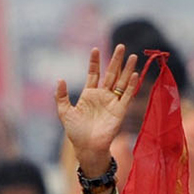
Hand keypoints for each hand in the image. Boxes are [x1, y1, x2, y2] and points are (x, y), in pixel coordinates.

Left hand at [54, 45, 139, 177]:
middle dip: (116, 60)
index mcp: (89, 94)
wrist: (87, 148)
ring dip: (127, 69)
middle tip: (121, 46)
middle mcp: (102, 96)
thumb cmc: (76, 132)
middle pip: (111, 74)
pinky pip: (127, 96)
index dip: (94, 62)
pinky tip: (134, 74)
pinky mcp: (120, 111)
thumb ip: (61, 96)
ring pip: (122, 82)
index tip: (95, 49)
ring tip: (132, 56)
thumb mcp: (64, 112)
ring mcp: (112, 102)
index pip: (94, 74)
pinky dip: (131, 85)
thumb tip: (60, 79)